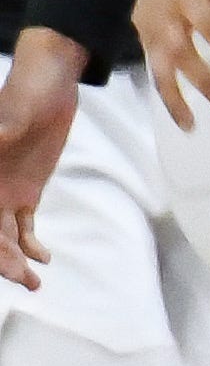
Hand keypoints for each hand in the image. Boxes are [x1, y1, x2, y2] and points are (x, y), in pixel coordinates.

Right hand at [0, 31, 78, 289]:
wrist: (49, 84)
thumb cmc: (23, 96)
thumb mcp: (10, 118)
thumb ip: (0, 136)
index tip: (1, 264)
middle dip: (1, 260)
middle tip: (24, 280)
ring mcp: (3, 193)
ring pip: (2, 236)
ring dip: (15, 260)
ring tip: (34, 281)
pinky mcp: (25, 193)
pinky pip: (23, 226)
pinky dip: (30, 244)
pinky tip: (44, 258)